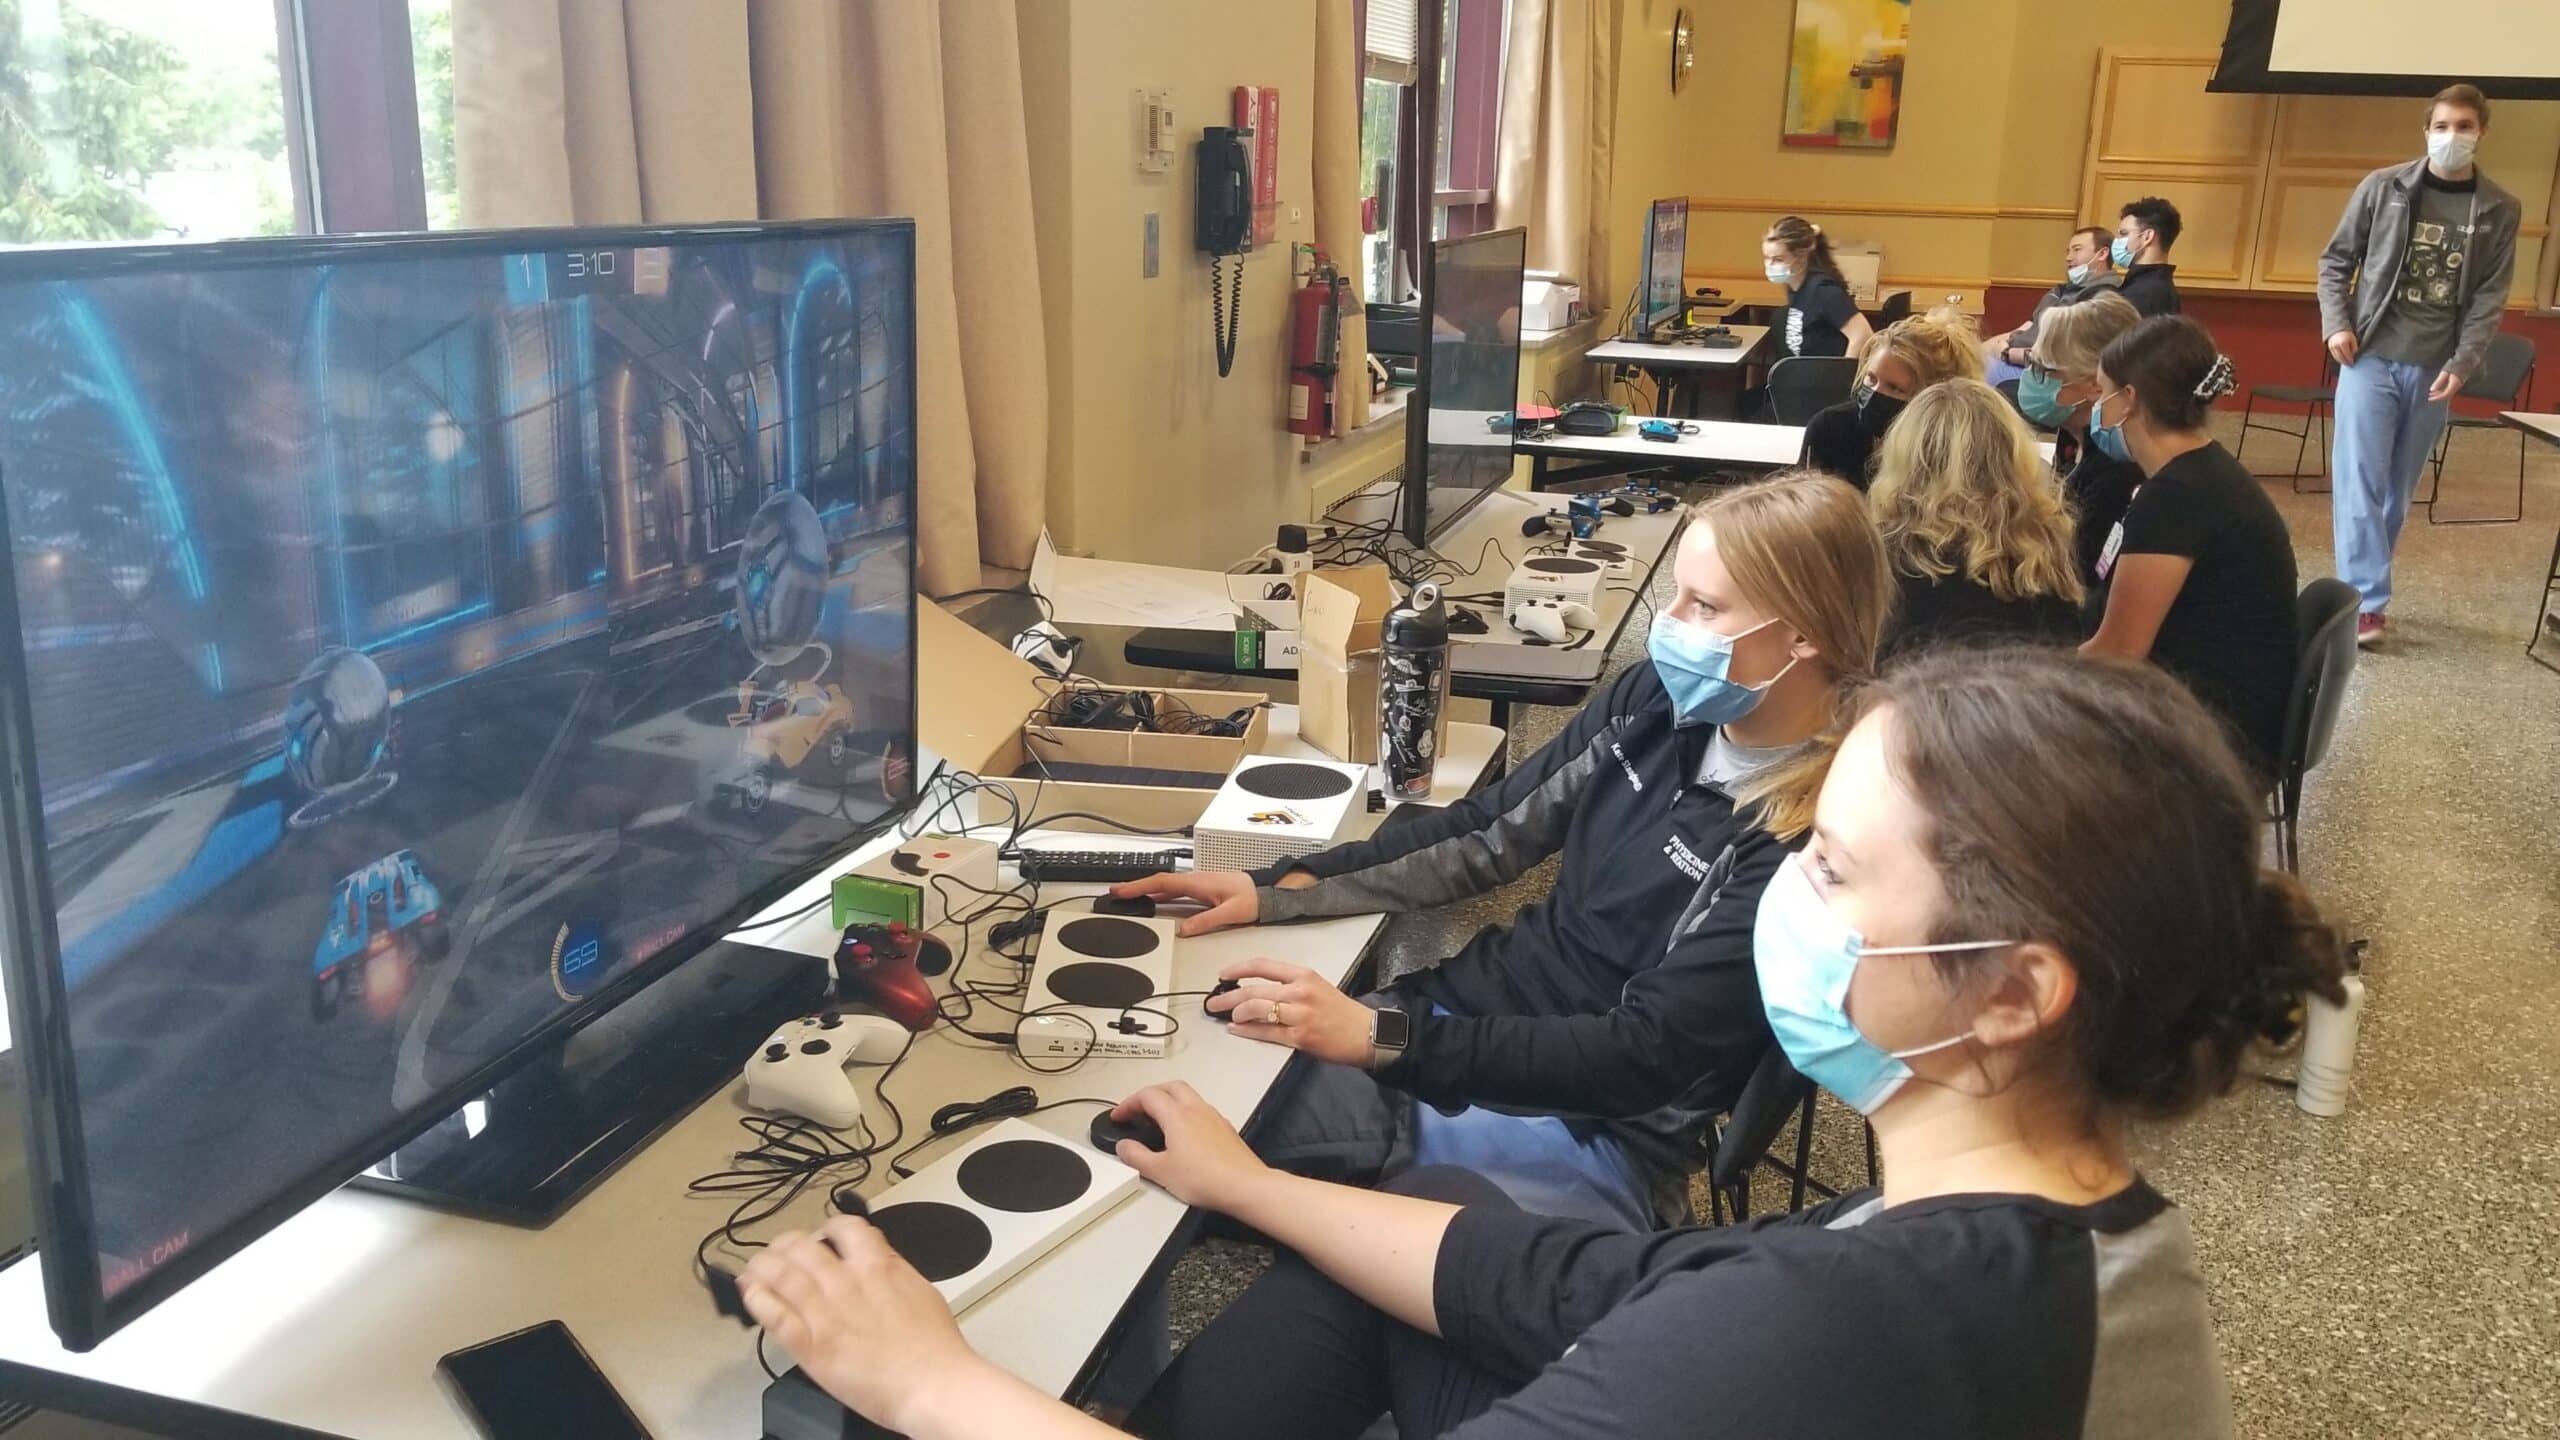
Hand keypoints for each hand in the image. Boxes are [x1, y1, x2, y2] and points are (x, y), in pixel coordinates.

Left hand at [740, 1219, 988, 1433]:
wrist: (931, 1384)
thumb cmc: (934, 1347)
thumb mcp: (922, 1290)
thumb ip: (895, 1270)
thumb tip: (880, 1258)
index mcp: (877, 1266)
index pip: (844, 1228)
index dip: (827, 1228)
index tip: (822, 1236)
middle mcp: (846, 1283)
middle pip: (802, 1246)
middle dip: (785, 1244)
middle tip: (779, 1251)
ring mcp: (824, 1313)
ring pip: (780, 1274)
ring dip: (762, 1266)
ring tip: (754, 1267)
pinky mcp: (809, 1345)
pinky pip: (774, 1315)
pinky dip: (758, 1299)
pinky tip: (749, 1292)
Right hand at [1111, 870, 1258, 935]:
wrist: (1266, 892)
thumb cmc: (1252, 898)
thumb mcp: (1230, 913)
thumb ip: (1206, 920)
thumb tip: (1183, 929)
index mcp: (1198, 883)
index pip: (1162, 884)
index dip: (1140, 886)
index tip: (1122, 890)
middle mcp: (1195, 881)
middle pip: (1159, 883)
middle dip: (1136, 886)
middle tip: (1115, 892)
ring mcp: (1197, 885)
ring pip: (1165, 886)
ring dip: (1146, 890)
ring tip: (1129, 896)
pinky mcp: (1201, 890)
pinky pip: (1175, 891)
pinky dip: (1160, 895)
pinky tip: (1154, 901)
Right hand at [1111, 1080, 1274, 1212]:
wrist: (1245, 1186)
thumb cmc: (1207, 1178)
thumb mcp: (1161, 1172)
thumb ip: (1137, 1157)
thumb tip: (1124, 1147)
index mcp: (1177, 1115)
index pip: (1148, 1096)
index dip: (1129, 1103)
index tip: (1119, 1115)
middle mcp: (1197, 1109)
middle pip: (1170, 1087)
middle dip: (1150, 1094)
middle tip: (1138, 1110)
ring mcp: (1214, 1117)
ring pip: (1188, 1096)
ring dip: (1170, 1101)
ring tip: (1158, 1120)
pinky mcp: (1225, 1128)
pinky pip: (1201, 1110)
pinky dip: (1186, 1113)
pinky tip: (1184, 1134)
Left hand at [1210, 958, 1374, 1066]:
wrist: (1366, 1033)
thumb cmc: (1341, 1011)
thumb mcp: (1317, 987)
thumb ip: (1289, 986)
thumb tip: (1256, 991)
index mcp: (1303, 975)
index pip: (1262, 966)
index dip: (1238, 969)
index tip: (1223, 975)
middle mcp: (1300, 991)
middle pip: (1254, 990)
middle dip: (1228, 997)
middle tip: (1213, 1002)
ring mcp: (1300, 1014)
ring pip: (1256, 1009)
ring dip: (1236, 1013)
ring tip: (1227, 1016)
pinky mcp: (1300, 1037)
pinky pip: (1266, 1032)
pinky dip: (1247, 1031)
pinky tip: (1237, 1030)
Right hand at [2326, 330, 2358, 366]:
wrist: (2338, 330)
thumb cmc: (2347, 335)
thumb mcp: (2353, 339)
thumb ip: (2354, 347)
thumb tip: (2353, 355)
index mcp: (2343, 343)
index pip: (2347, 355)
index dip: (2350, 360)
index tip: (2352, 363)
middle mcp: (2336, 346)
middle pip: (2341, 358)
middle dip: (2345, 362)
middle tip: (2349, 365)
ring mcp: (2332, 347)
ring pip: (2337, 358)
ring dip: (2342, 361)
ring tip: (2346, 363)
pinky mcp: (2330, 348)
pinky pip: (2334, 356)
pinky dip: (2338, 359)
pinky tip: (2342, 360)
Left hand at [2427, 367, 2463, 402]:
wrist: (2466, 360)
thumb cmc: (2454, 365)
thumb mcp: (2444, 373)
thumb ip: (2438, 382)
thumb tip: (2431, 390)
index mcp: (2454, 384)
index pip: (2445, 395)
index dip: (2437, 397)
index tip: (2429, 398)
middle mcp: (2457, 386)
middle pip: (2447, 395)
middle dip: (2437, 396)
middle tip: (2429, 397)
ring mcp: (2458, 385)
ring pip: (2448, 392)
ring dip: (2440, 394)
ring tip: (2431, 393)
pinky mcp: (2458, 383)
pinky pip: (2450, 389)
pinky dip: (2443, 390)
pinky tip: (2437, 389)